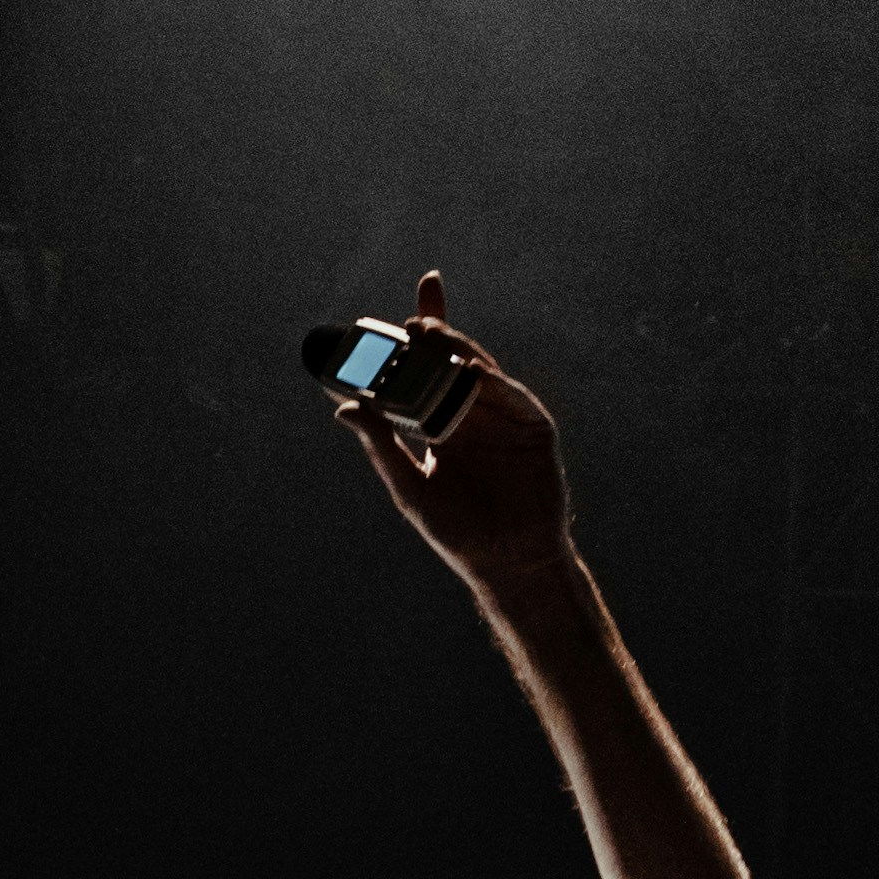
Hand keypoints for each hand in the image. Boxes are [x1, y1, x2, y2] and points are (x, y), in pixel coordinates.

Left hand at [333, 289, 574, 618]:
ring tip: (430, 335)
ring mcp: (504, 417)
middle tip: (412, 323)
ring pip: (479, 372)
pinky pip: (511, 396)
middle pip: (452, 363)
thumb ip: (380, 444)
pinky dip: (493, 381)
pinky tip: (470, 370)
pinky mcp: (533, 427)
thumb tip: (344, 408)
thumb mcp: (410, 486)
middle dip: (435, 338)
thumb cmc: (458, 531)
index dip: (416, 340)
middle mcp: (472, 413)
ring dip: (457, 351)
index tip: (392, 315)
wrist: (507, 563)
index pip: (424, 373)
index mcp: (441, 423)